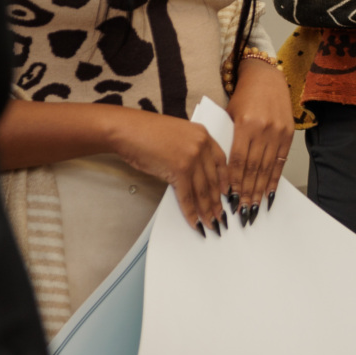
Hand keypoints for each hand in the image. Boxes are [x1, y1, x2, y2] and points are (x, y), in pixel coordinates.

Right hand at [111, 111, 229, 233]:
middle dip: (217, 201)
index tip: (228, 194)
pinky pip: (187, 196)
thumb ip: (190, 150)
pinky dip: (191, 212)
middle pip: (213, 179)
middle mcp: (202, 146)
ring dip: (207, 210)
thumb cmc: (146, 132)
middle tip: (221, 216)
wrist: (127, 130)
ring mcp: (192, 158)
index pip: (222, 162)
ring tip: (211, 224)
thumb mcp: (178, 135)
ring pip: (202, 190)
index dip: (225, 181)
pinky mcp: (179, 170)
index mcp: (204, 135)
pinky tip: (195, 223)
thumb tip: (194, 174)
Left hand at [225, 57, 293, 224]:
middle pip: (254, 167)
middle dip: (248, 191)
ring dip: (261, 189)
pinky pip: (281, 161)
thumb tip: (224, 171)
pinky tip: (270, 192)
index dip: (234, 181)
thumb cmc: (243, 97)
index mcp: (245, 124)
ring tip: (255, 207)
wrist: (266, 77)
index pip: (238, 159)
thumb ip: (229, 140)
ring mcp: (278, 131)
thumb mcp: (230, 115)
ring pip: (268, 167)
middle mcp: (264, 129)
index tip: (230, 199)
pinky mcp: (289, 133)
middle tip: (243, 211)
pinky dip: (274, 178)